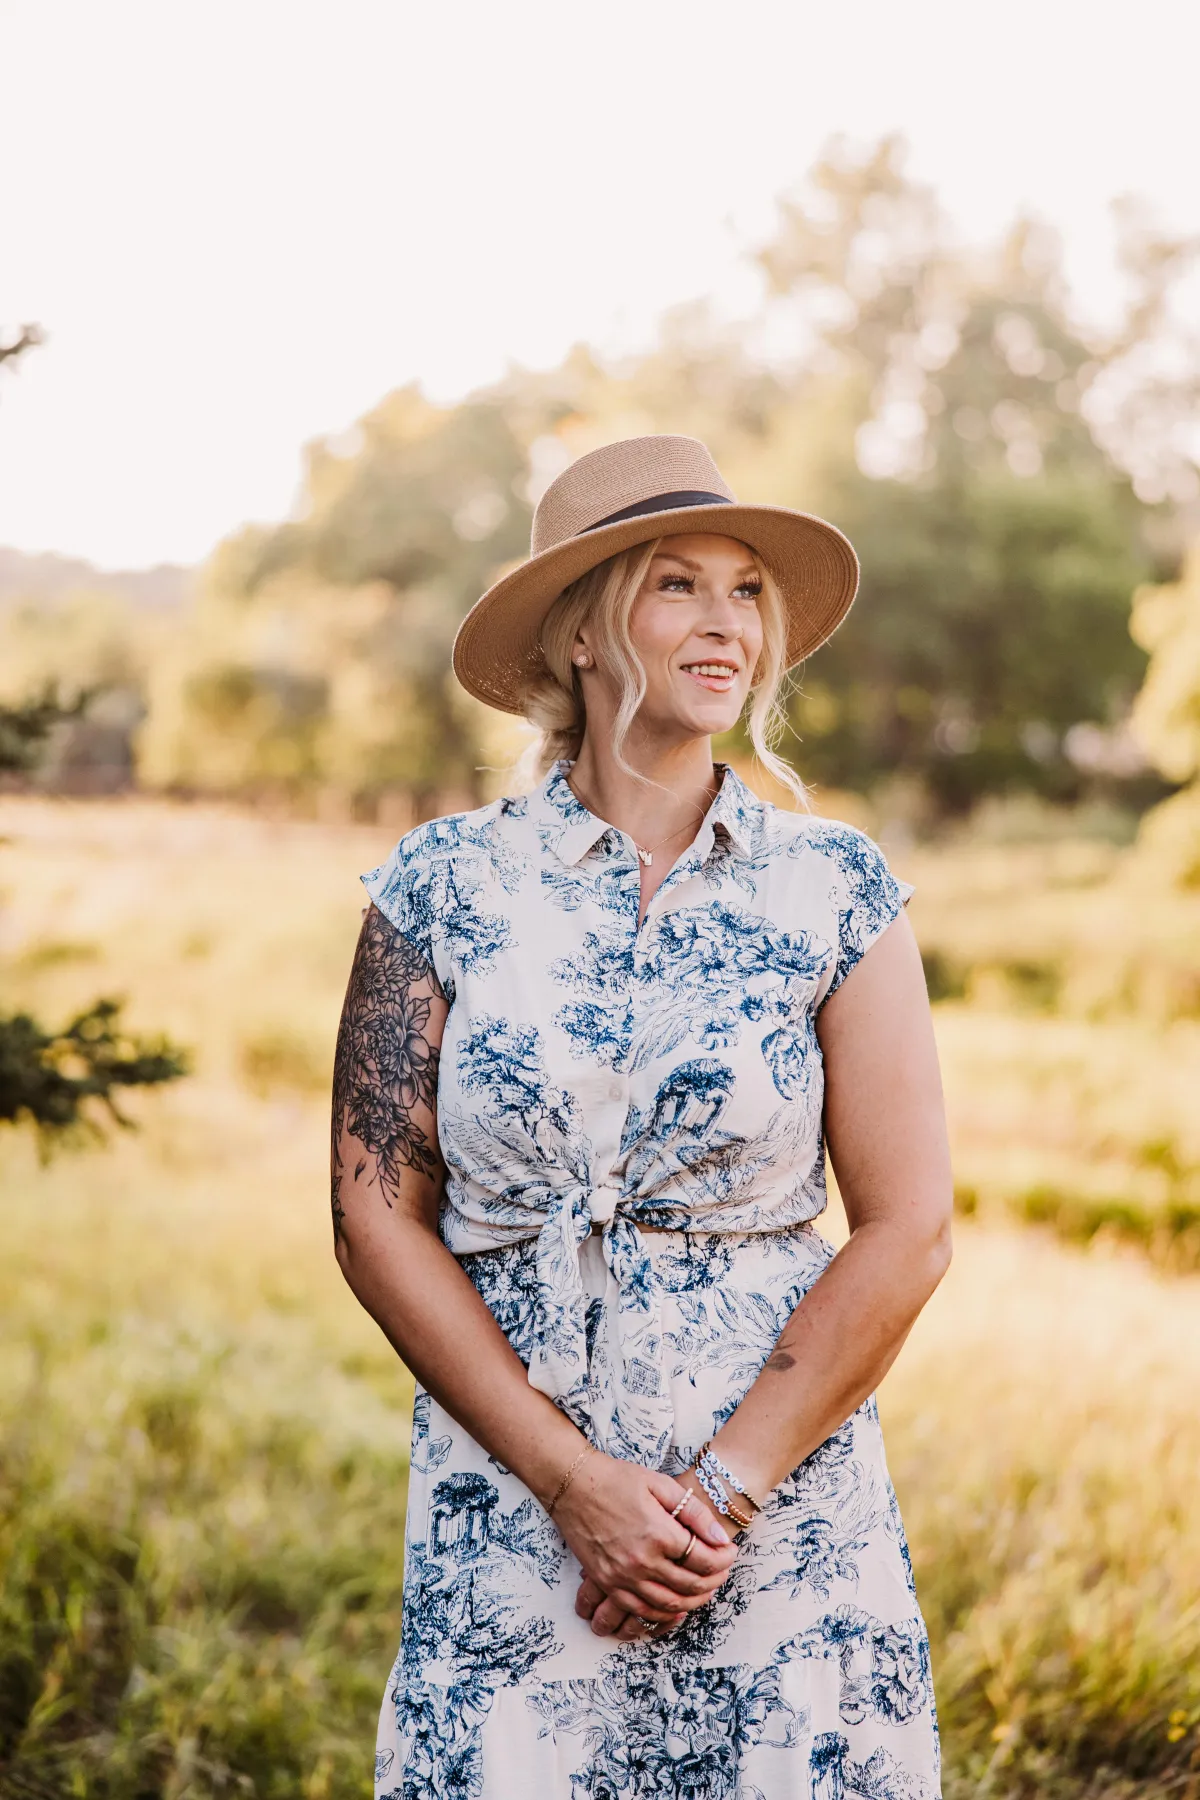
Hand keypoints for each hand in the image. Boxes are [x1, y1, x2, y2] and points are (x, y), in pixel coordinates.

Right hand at [552, 1455, 736, 1636]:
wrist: (573, 1485)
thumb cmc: (617, 1479)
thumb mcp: (660, 1484)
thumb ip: (693, 1512)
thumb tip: (720, 1537)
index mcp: (658, 1534)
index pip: (703, 1559)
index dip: (723, 1559)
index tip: (731, 1552)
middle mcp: (642, 1561)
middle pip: (690, 1585)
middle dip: (714, 1580)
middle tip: (722, 1571)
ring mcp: (622, 1577)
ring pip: (668, 1605)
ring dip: (693, 1601)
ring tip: (705, 1588)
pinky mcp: (608, 1583)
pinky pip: (641, 1611)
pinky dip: (663, 1614)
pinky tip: (675, 1605)